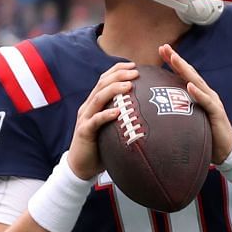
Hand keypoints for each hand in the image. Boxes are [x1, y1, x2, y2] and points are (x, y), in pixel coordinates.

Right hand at [66, 62, 139, 180]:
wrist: (81, 166)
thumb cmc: (101, 148)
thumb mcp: (113, 129)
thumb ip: (124, 118)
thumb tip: (150, 114)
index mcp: (95, 104)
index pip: (104, 80)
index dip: (118, 70)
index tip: (134, 65)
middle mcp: (88, 107)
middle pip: (102, 84)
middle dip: (119, 75)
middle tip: (136, 71)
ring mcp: (85, 118)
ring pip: (98, 98)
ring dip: (114, 90)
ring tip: (129, 85)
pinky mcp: (84, 132)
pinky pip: (95, 121)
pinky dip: (106, 115)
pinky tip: (118, 112)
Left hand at [160, 43, 231, 159]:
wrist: (225, 150)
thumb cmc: (205, 136)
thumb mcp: (188, 120)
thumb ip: (177, 112)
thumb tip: (156, 111)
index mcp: (198, 94)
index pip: (184, 75)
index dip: (174, 62)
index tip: (161, 50)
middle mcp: (206, 94)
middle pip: (190, 73)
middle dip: (177, 60)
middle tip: (164, 47)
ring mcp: (212, 102)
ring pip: (197, 83)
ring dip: (185, 70)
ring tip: (175, 59)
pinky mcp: (216, 113)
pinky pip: (206, 102)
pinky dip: (198, 93)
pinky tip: (190, 86)